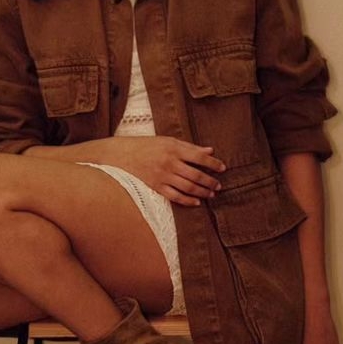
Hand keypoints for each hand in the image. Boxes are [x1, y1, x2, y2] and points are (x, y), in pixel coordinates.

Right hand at [102, 136, 225, 205]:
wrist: (120, 155)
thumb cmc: (145, 146)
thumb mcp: (166, 141)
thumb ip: (189, 147)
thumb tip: (210, 151)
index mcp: (173, 148)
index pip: (200, 157)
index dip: (213, 163)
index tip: (222, 168)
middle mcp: (169, 162)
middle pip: (196, 175)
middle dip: (210, 181)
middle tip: (219, 185)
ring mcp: (162, 176)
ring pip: (189, 187)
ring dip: (203, 192)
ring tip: (211, 194)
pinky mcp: (155, 187)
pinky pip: (176, 197)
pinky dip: (188, 200)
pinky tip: (196, 202)